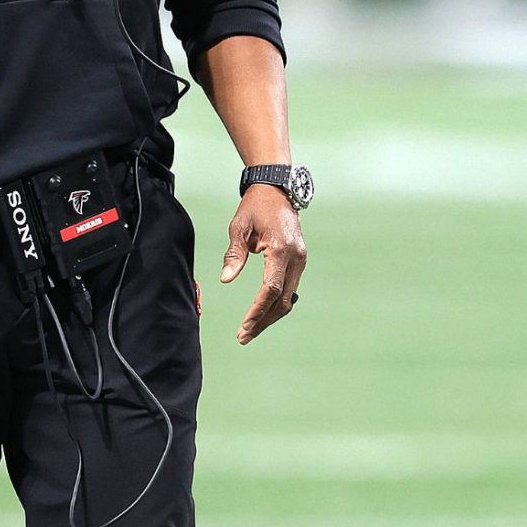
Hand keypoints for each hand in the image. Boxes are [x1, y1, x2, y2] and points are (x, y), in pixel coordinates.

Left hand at [221, 184, 306, 344]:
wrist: (277, 189)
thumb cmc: (255, 207)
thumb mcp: (239, 227)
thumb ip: (234, 255)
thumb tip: (226, 280)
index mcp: (282, 249)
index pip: (271, 289)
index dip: (258, 310)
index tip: (244, 326)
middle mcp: (296, 257)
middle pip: (283, 300)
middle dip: (263, 321)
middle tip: (243, 337)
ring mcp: (300, 260)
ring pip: (289, 298)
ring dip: (270, 316)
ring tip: (250, 330)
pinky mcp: (299, 260)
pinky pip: (290, 288)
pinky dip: (276, 303)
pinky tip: (262, 313)